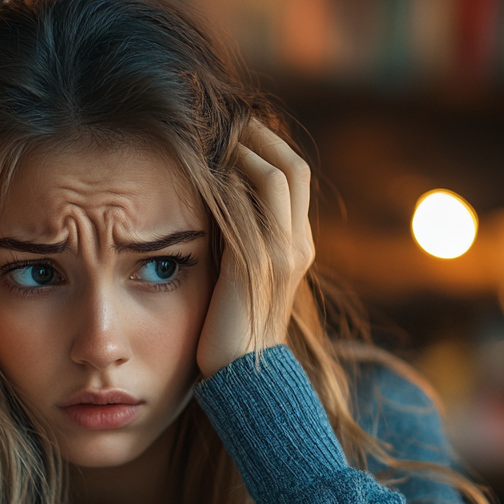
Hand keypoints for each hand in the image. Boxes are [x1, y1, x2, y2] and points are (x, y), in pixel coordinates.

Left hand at [196, 122, 314, 378]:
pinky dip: (233, 177)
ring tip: (211, 136)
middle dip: (258, 137)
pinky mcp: (261, 261)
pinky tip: (205, 169)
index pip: (292, 178)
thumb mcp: (238, 284)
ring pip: (277, 174)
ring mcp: (285, 251)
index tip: (233, 132)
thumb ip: (236, 249)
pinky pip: (255, 201)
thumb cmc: (231, 339)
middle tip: (222, 121)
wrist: (245, 382)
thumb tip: (208, 213)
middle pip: (292, 165)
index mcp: (296, 247)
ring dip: (244, 149)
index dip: (266, 148)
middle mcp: (298, 244)